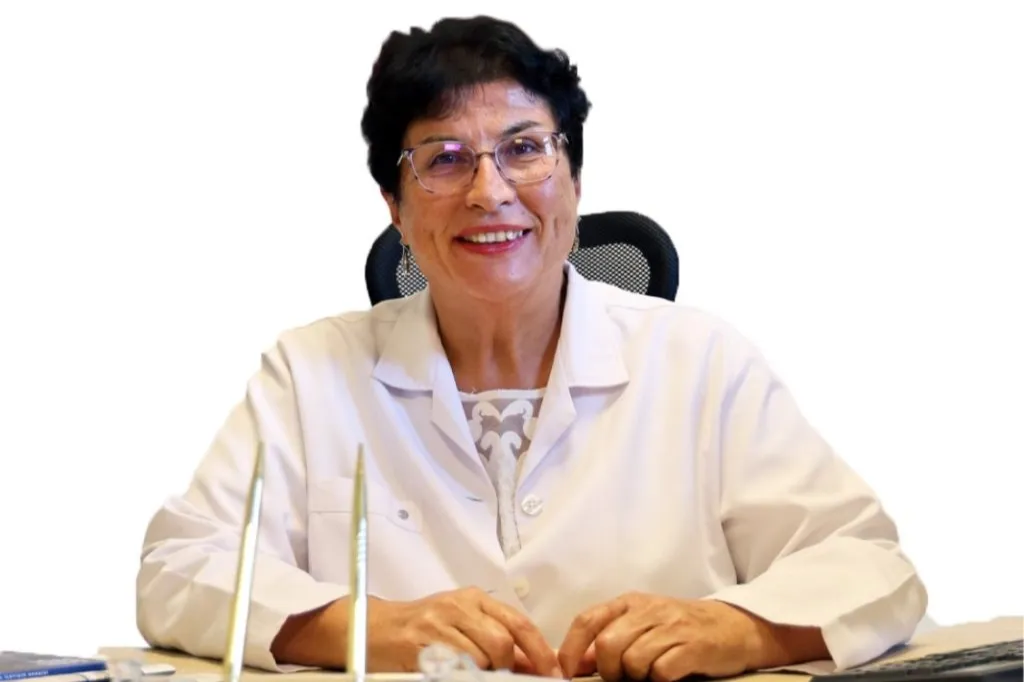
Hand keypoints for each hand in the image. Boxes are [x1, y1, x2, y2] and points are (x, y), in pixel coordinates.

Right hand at [366, 587, 560, 675]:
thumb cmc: (424, 627)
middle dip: (507, 668)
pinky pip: (455, 667)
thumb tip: (532, 663)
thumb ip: (495, 636)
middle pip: (502, 643)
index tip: (552, 672)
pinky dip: (461, 674)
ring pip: (480, 659)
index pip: (519, 624)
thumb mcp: (463, 622)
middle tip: (500, 676)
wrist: (379, 629)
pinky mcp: (421, 645)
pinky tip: (451, 669)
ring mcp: (438, 625)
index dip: (540, 651)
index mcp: (475, 598)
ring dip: (480, 673)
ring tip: (467, 669)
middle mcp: (458, 606)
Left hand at [557, 593, 764, 681]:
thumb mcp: (642, 625)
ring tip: (650, 673)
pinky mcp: (694, 647)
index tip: (566, 673)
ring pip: (633, 660)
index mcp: (629, 602)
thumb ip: (609, 640)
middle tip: (623, 677)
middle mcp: (648, 610)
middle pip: (609, 645)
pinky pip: (661, 671)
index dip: (571, 649)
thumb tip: (575, 664)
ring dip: (637, 676)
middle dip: (610, 670)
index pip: (588, 620)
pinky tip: (670, 673)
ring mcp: (672, 627)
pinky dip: (660, 678)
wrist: (734, 626)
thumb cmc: (680, 628)